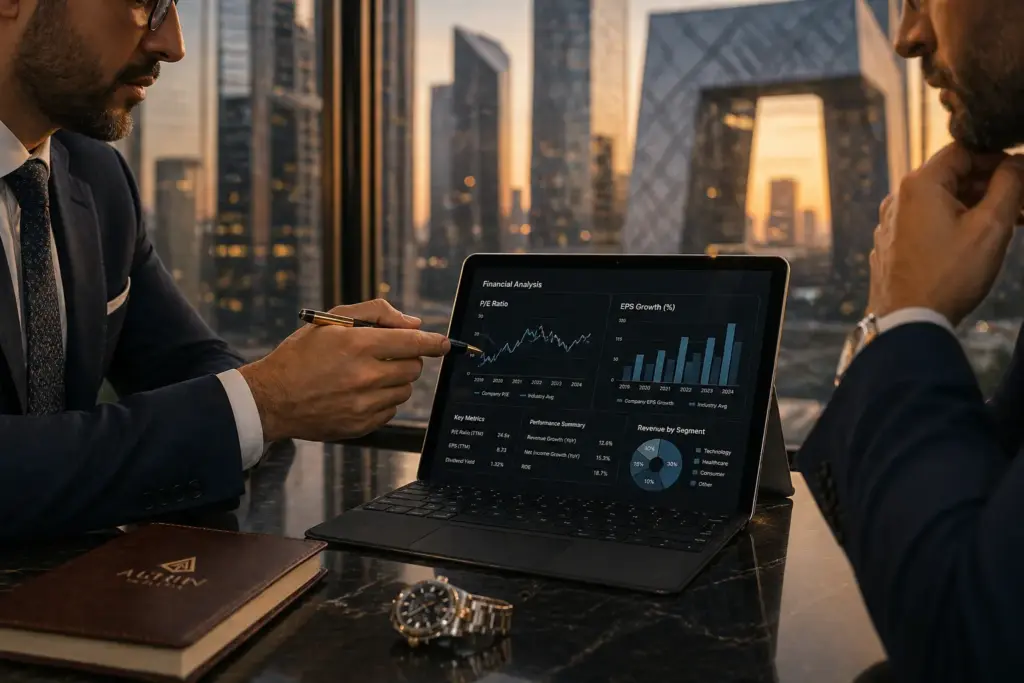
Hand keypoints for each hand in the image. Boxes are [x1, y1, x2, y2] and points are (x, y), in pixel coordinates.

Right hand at [238, 299, 449, 441]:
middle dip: (406, 358)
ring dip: (396, 380)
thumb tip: (414, 324)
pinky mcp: (360, 425)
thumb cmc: (300, 355)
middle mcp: (363, 376)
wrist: (271, 399)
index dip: (435, 342)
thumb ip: (376, 313)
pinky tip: (360, 393)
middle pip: (413, 367)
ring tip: (368, 375)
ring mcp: (363, 404)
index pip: (413, 343)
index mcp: (356, 345)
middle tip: (384, 355)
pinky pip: (391, 411)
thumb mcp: (330, 321)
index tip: (447, 343)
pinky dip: (383, 400)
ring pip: (405, 390)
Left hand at [868, 143, 1023, 326]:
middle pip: (952, 176)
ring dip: (977, 206)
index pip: (963, 151)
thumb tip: (1017, 162)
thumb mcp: (990, 226)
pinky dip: (955, 224)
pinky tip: (979, 241)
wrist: (907, 322)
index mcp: (919, 185)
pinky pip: (928, 223)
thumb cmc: (949, 275)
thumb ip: (1009, 185)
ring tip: (1012, 222)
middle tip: (1023, 201)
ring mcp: (892, 224)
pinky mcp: (893, 246)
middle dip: (991, 185)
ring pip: (942, 202)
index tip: (1021, 173)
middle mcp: (898, 199)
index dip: (998, 157)